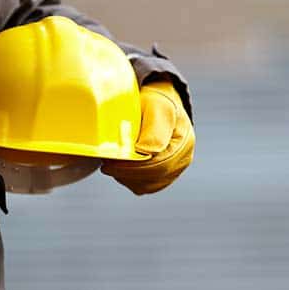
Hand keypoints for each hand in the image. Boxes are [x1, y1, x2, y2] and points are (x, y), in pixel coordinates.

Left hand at [100, 79, 194, 194]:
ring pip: (147, 185)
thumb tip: (145, 151)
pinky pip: (144, 186)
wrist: (157, 105)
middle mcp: (182, 158)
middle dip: (127, 173)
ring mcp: (174, 169)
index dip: (134, 166)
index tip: (112, 162)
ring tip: (113, 163)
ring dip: (127, 177)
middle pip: (153, 176)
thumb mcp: (155, 107)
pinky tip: (121, 167)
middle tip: (107, 165)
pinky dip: (130, 180)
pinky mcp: (163, 176)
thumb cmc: (154, 103)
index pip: (159, 163)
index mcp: (183, 141)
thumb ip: (154, 129)